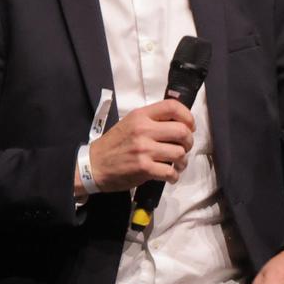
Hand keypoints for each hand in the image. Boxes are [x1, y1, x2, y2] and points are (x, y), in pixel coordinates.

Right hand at [79, 99, 194, 193]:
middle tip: (185, 148)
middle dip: (189, 141)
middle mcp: (143, 129)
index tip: (190, 127)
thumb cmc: (113, 144)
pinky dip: (174, 176)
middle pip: (182, 131)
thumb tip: (178, 123)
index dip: (188, 116)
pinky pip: (170, 171)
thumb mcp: (130, 123)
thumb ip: (151, 120)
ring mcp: (144, 149)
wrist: (93, 165)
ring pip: (179, 152)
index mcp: (141, 115)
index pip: (172, 107)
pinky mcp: (144, 168)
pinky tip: (170, 176)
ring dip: (183, 161)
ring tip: (178, 164)